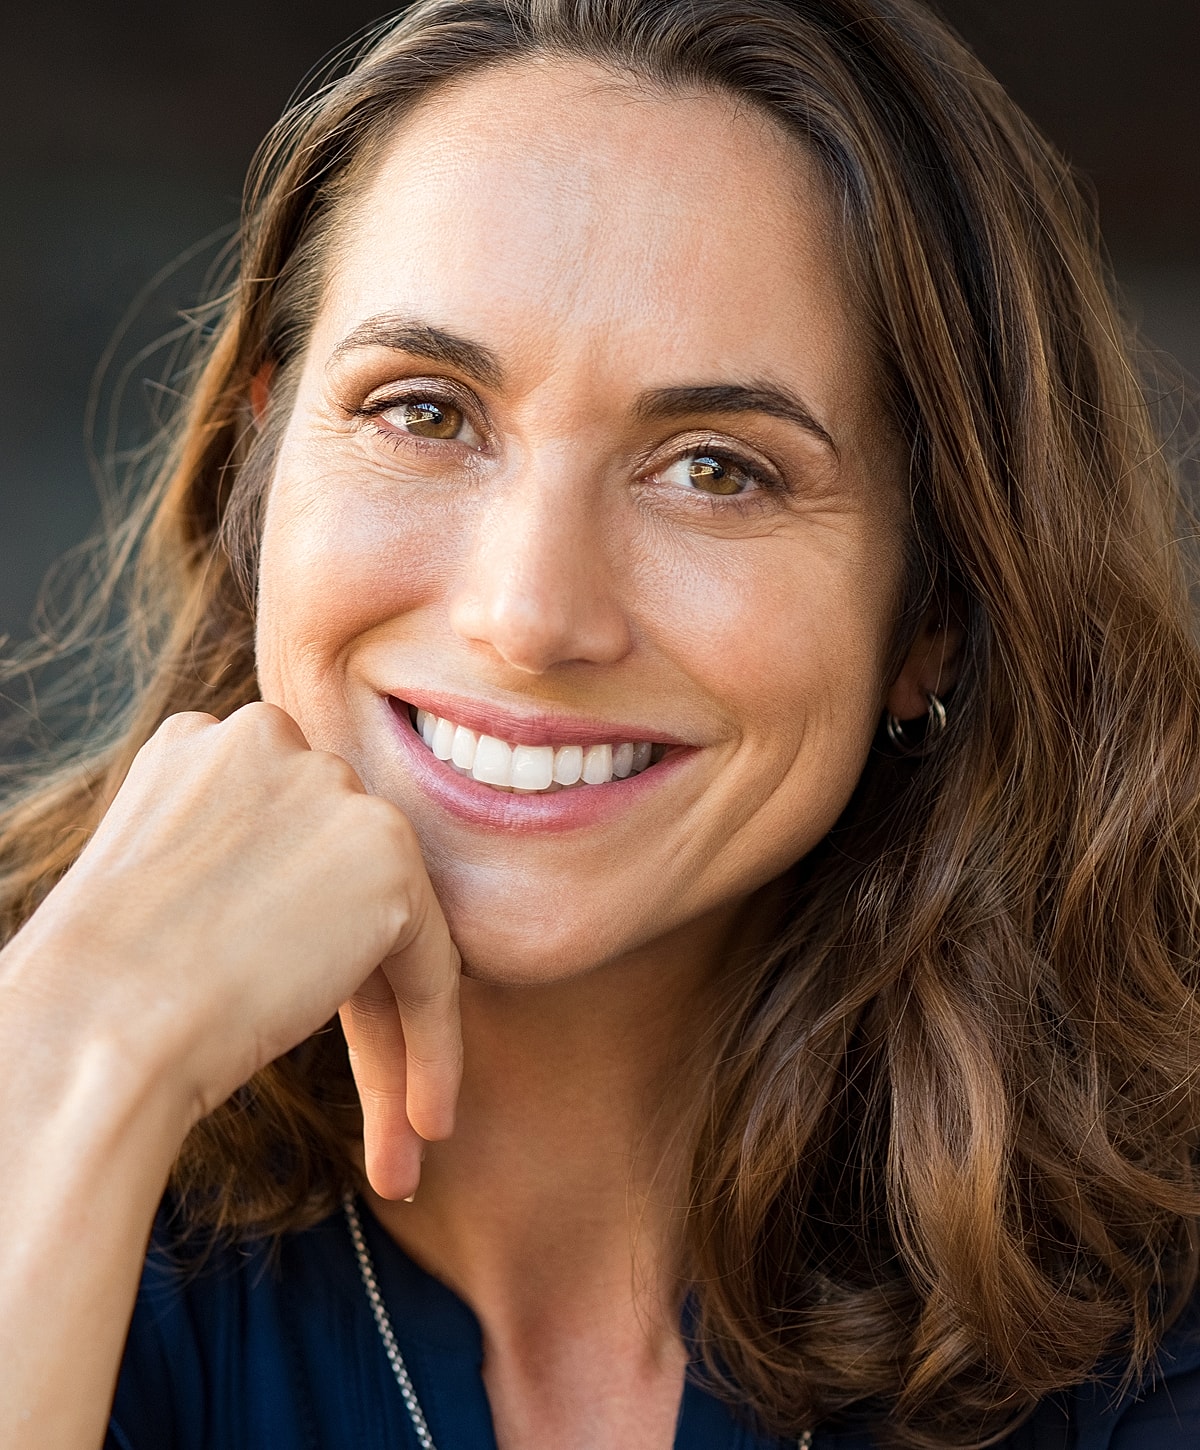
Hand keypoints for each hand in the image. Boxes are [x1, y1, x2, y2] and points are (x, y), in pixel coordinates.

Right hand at [6, 702, 459, 1198]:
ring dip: (397, 1035)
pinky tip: (424, 1122)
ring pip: (391, 928)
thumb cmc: (97, 986)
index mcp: (207, 744)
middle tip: (369, 1093)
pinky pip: (432, 966)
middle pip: (340, 886)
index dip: (298, 941)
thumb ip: (239, 865)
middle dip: (353, 991)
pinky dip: (435, 1046)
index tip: (288, 1014)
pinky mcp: (387, 856)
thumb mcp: (162, 885)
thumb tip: (298, 907)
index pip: (288, 848)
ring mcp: (335, 792)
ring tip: (403, 1132)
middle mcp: (275, 742)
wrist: (93, 1025)